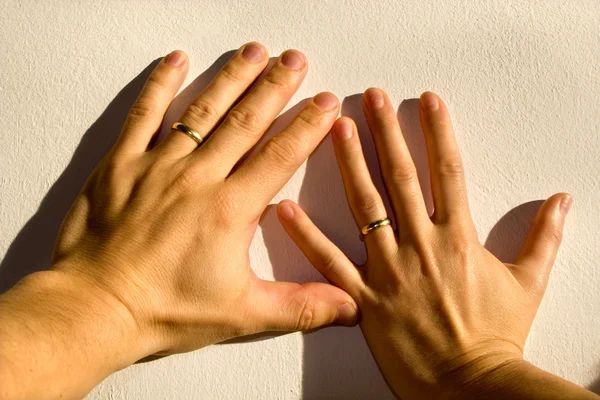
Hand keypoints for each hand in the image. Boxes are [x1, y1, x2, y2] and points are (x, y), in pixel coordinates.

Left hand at [51, 43, 356, 358]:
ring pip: (202, 110)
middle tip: (295, 59)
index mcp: (230, 208)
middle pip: (245, 121)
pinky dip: (161, 85)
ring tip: (255, 51)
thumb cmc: (167, 310)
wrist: (97, 308)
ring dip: (232, 78)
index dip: (307, 125)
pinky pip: (144, 115)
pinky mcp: (122, 164)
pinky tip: (177, 60)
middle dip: (275, 87)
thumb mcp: (242, 314)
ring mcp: (158, 166)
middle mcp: (198, 178)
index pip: (280, 155)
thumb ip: (300, 306)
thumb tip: (350, 307)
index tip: (326, 101)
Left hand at [278, 89, 572, 397]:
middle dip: (388, 133)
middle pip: (401, 177)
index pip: (448, 172)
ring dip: (351, 165)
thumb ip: (544, 238)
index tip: (427, 101)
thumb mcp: (529, 283)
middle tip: (373, 97)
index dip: (438, 133)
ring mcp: (389, 270)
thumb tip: (563, 201)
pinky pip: (329, 263)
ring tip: (337, 130)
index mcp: (457, 238)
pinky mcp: (363, 298)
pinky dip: (306, 235)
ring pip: (366, 207)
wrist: (468, 385)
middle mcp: (420, 246)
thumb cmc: (496, 337)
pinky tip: (287, 208)